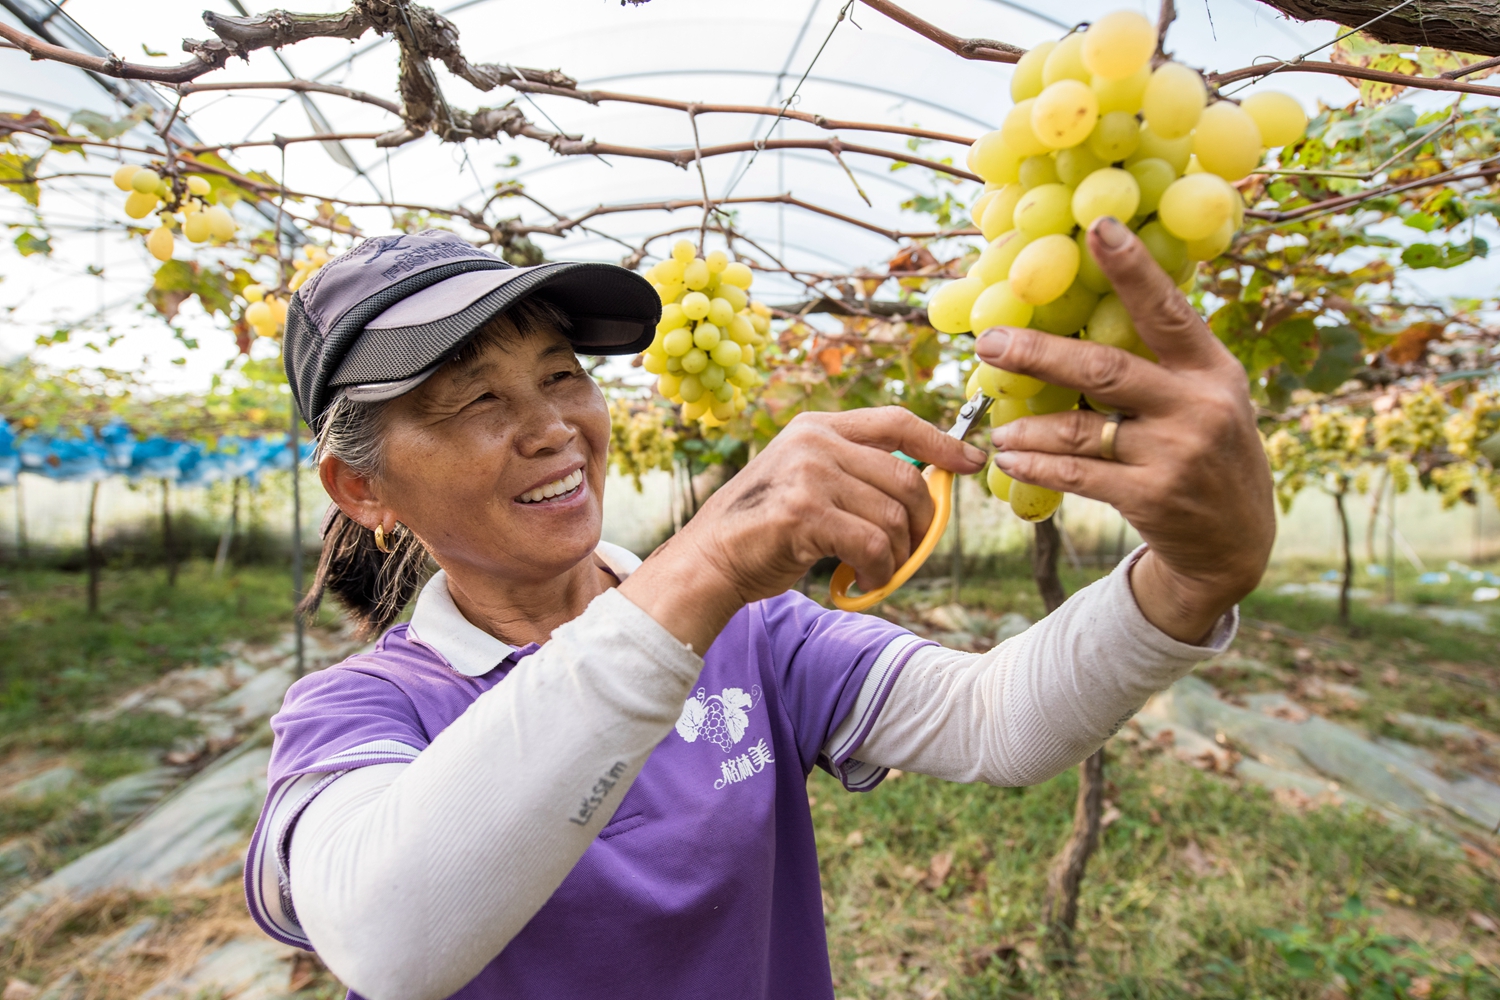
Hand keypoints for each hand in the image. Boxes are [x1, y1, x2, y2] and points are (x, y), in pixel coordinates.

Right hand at [619, 407, 985, 651]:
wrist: (710, 561)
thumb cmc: (764, 529)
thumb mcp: (807, 480)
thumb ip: (854, 472)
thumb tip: (926, 482)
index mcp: (818, 426)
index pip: (897, 422)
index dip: (942, 442)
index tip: (970, 461)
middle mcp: (814, 441)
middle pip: (906, 479)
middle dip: (922, 523)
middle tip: (910, 551)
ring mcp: (809, 474)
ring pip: (894, 517)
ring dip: (897, 555)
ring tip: (877, 569)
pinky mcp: (805, 512)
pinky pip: (873, 545)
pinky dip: (879, 571)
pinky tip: (863, 580)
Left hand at [976, 216, 1274, 643]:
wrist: (1234, 542)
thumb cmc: (1205, 453)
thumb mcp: (1208, 399)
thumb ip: (1165, 361)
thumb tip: (1094, 302)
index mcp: (1211, 370)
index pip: (1169, 312)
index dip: (1133, 269)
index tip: (1099, 228)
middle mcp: (1199, 406)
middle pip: (1105, 370)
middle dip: (1039, 354)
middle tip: (988, 342)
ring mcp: (1176, 454)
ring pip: (1080, 430)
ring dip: (1028, 426)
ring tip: (998, 425)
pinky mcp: (1152, 498)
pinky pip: (1076, 475)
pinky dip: (1036, 465)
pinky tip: (1010, 458)